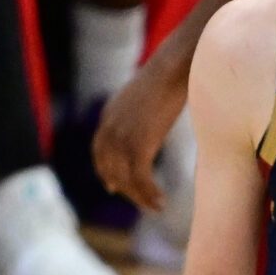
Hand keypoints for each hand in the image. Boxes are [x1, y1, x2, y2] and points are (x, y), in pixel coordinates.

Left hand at [95, 54, 189, 212]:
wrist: (175, 68)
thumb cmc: (171, 76)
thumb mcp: (148, 94)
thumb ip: (142, 110)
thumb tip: (155, 113)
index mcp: (109, 114)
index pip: (100, 151)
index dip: (106, 172)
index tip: (114, 188)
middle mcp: (110, 128)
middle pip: (110, 168)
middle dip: (126, 190)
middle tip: (143, 203)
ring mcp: (122, 136)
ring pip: (126, 177)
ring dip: (141, 197)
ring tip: (157, 207)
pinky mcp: (139, 144)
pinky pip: (140, 177)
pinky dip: (149, 193)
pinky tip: (162, 201)